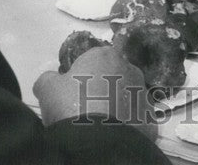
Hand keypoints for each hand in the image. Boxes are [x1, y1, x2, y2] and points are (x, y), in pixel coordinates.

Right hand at [33, 45, 156, 139]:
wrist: (98, 142)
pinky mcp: (150, 117)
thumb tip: (52, 78)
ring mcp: (143, 92)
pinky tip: (113, 134)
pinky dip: (127, 124)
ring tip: (99, 123)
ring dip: (116, 105)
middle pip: (112, 76)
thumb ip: (48, 78)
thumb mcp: (47, 88)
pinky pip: (136, 118)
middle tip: (85, 108)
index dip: (80, 76)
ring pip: (127, 96)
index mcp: (105, 55)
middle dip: (102, 88)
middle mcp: (129, 68)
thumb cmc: (71, 106)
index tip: (72, 92)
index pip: (91, 60)